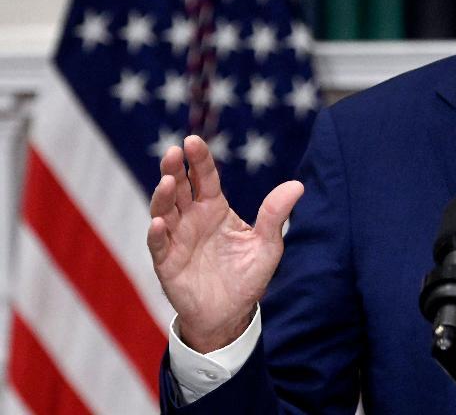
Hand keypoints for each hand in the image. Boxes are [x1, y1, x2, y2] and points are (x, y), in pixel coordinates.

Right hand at [146, 135, 302, 352]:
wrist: (230, 315)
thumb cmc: (247, 276)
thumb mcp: (268, 245)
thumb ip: (275, 215)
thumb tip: (298, 185)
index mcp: (214, 208)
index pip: (205, 178)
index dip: (199, 160)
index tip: (192, 141)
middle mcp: (192, 218)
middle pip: (180, 188)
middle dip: (174, 169)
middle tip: (173, 151)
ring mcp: (176, 239)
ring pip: (164, 211)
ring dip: (163, 196)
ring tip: (167, 182)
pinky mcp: (167, 263)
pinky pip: (158, 245)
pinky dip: (156, 234)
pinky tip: (158, 223)